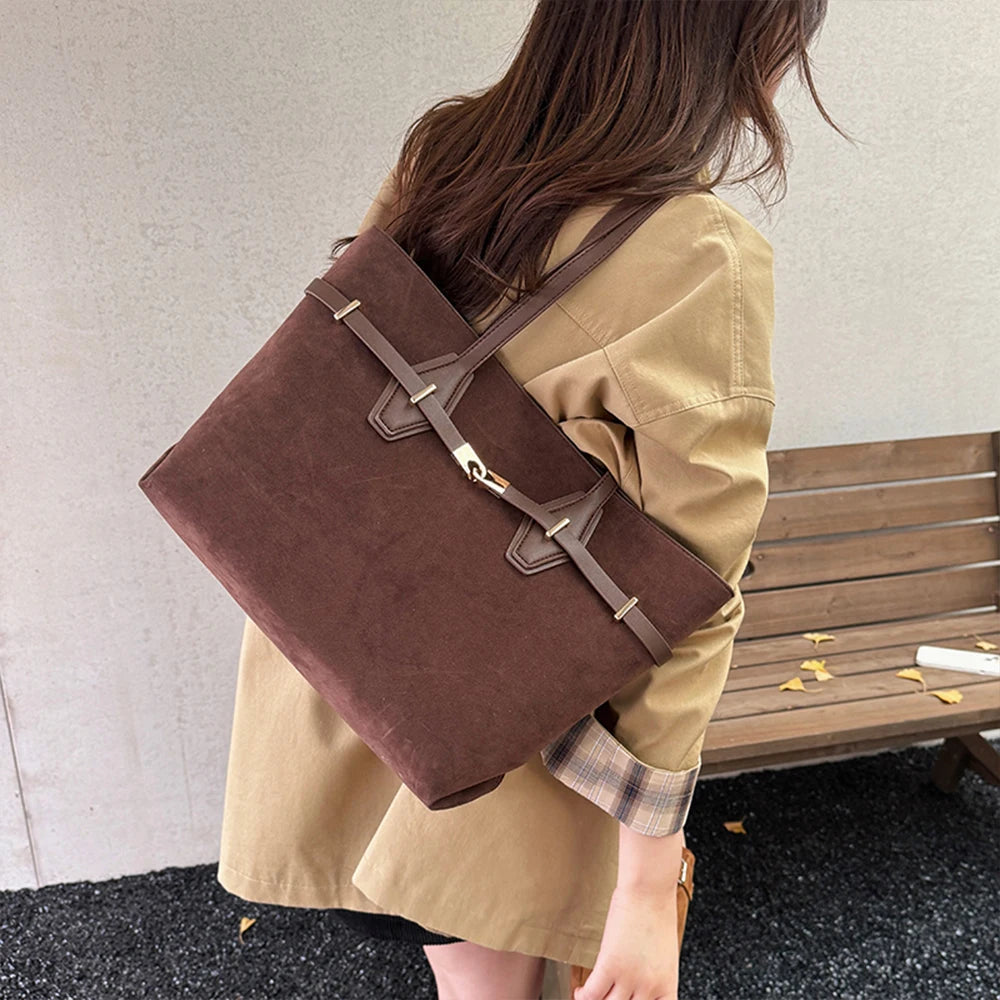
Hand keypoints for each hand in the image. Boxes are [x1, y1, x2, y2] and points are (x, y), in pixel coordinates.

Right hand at [573, 881, 678, 999]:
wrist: (649, 890)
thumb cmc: (657, 912)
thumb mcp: (663, 954)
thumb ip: (652, 975)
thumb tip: (637, 986)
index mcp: (667, 985)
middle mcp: (650, 987)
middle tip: (606, 996)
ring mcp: (630, 978)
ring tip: (590, 996)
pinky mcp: (610, 964)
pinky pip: (592, 994)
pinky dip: (583, 996)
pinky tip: (580, 991)